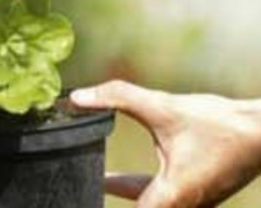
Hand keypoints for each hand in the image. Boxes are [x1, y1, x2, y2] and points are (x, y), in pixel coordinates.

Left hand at [72, 81, 260, 207]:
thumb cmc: (219, 124)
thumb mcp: (163, 107)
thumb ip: (117, 98)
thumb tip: (76, 99)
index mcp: (172, 196)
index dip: (102, 201)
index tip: (79, 195)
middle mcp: (184, 207)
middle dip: (111, 197)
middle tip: (82, 187)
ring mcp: (194, 204)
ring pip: (150, 206)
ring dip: (125, 195)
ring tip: (96, 183)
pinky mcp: (199, 194)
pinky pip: (162, 200)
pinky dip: (141, 192)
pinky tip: (124, 179)